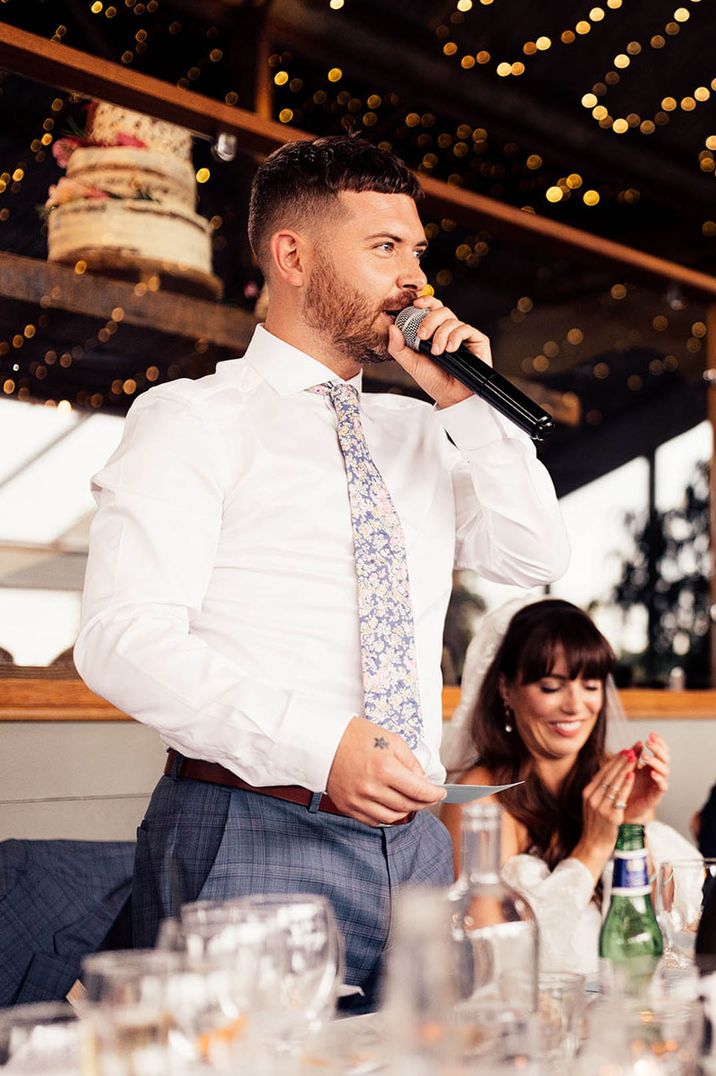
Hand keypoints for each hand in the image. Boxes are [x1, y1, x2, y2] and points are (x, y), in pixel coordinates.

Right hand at [326, 716, 445, 825]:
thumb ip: (411, 762)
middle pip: (407, 806)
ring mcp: (358, 800)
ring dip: (405, 811)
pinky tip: (390, 805)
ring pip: (392, 818)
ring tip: (409, 801)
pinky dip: (386, 816)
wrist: (323, 741)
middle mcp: (372, 788)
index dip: (435, 794)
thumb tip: (423, 781)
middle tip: (428, 796)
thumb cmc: (356, 736)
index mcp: (385, 769)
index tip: (441, 793)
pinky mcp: (348, 807)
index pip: (419, 791)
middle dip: (423, 802)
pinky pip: (373, 820)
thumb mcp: (391, 740)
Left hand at [387, 295, 491, 408]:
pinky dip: (456, 337)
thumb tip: (392, 327)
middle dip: (429, 320)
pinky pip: (466, 329)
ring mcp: (463, 335)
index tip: (414, 304)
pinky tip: (450, 349)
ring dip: (441, 334)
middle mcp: (449, 330)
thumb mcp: (410, 364)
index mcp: (434, 331)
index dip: (425, 302)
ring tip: (438, 352)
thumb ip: (398, 348)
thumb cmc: (433, 380)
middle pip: (441, 310)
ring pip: (452, 320)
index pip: (431, 308)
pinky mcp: (477, 340)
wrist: (451, 397)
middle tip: (422, 336)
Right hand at [572, 752, 635, 882]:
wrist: (594, 845)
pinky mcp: (610, 815)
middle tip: (632, 749)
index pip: (603, 772)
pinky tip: (632, 776)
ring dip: (625, 768)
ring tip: (634, 758)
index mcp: (588, 793)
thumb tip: (610, 774)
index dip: (614, 760)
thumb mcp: (593, 804)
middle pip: (608, 775)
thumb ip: (600, 790)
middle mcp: (592, 797)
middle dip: (621, 761)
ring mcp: (600, 806)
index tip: (625, 750)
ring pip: (614, 783)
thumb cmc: (597, 825)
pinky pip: (620, 796)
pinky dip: (626, 785)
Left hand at [624, 733, 669, 822]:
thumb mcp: (628, 768)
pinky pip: (662, 785)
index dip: (658, 742)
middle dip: (658, 748)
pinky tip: (652, 773)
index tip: (651, 734)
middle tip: (649, 741)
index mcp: (651, 764)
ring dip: (656, 762)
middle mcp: (657, 772)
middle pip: (665, 757)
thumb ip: (634, 756)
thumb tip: (638, 742)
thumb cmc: (626, 785)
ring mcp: (658, 783)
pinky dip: (658, 778)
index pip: (661, 750)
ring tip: (646, 757)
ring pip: (665, 770)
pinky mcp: (657, 795)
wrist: (623, 806)